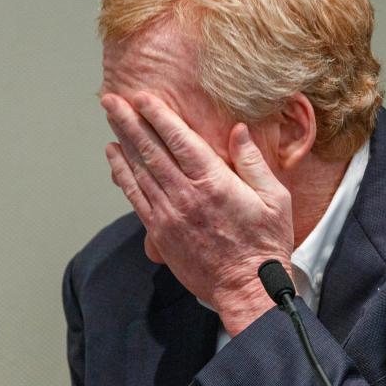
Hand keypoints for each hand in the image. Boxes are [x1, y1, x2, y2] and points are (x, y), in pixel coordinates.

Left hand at [102, 91, 293, 335]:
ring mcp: (169, 215)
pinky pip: (134, 197)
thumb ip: (253, 162)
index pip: (179, 140)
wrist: (247, 288)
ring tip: (109, 119)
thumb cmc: (266, 244)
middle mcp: (186, 195)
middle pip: (150, 150)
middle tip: (111, 100)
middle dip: (129, 121)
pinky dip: (121, 175)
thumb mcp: (275, 198)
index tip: (143, 97)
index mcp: (214, 183)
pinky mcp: (160, 233)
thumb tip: (238, 130)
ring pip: (138, 171)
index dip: (158, 115)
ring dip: (121, 142)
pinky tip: (113, 158)